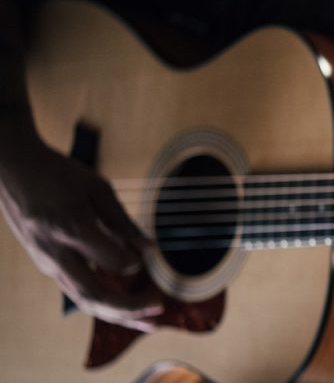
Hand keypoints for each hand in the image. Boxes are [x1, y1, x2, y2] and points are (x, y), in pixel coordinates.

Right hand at [0, 122, 161, 330]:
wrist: (12, 170)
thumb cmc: (58, 174)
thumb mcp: (97, 188)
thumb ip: (123, 221)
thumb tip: (150, 249)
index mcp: (71, 227)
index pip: (110, 260)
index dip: (133, 262)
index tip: (148, 256)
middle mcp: (56, 252)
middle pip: (94, 294)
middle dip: (129, 308)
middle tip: (159, 308)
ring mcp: (47, 262)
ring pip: (84, 299)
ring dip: (118, 314)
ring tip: (149, 322)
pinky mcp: (47, 264)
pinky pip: (76, 290)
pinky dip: (104, 303)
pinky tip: (126, 308)